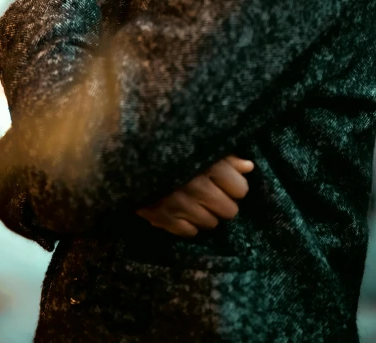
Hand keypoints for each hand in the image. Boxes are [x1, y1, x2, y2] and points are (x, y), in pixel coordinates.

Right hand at [136, 155, 253, 236]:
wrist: (126, 153)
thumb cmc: (170, 145)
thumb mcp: (200, 143)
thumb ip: (226, 156)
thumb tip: (249, 167)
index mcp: (209, 165)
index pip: (241, 190)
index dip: (235, 186)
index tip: (226, 181)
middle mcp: (197, 187)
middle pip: (229, 211)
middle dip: (223, 202)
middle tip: (212, 192)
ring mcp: (179, 205)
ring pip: (210, 223)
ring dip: (206, 213)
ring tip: (196, 200)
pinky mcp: (162, 218)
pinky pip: (189, 232)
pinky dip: (188, 223)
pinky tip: (182, 210)